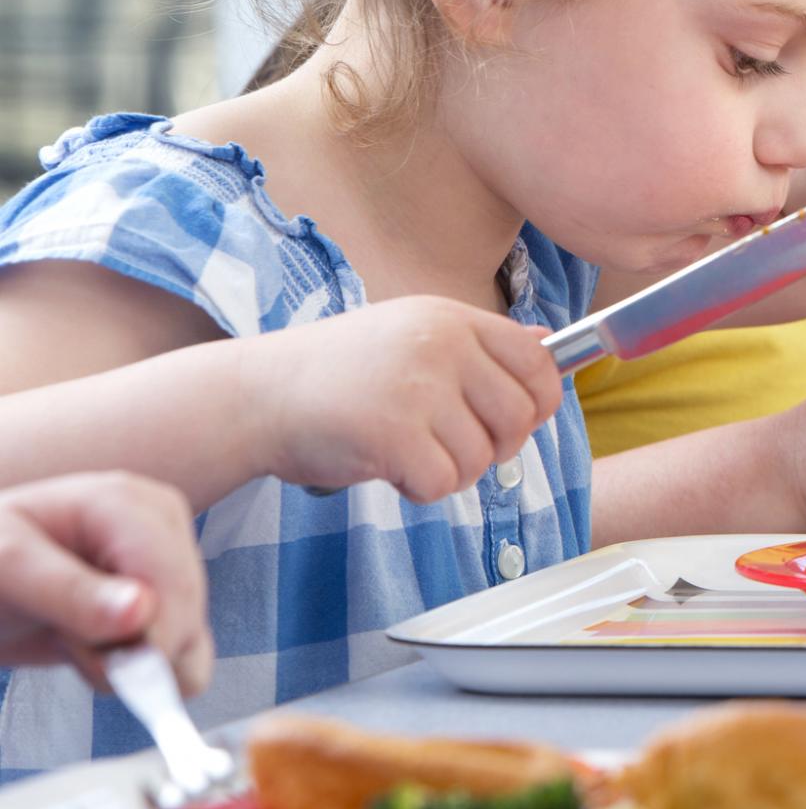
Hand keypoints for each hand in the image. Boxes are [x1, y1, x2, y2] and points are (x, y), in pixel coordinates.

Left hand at [0, 472, 210, 694]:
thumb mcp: (7, 568)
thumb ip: (68, 592)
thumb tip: (142, 612)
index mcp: (128, 504)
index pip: (171, 580)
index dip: (152, 636)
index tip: (111, 670)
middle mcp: (161, 528)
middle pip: (186, 614)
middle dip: (129, 648)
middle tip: (67, 638)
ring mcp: (169, 564)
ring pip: (190, 641)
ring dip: (132, 662)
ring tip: (76, 636)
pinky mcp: (170, 600)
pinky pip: (189, 655)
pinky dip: (148, 672)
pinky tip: (103, 650)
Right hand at [251, 297, 562, 503]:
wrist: (255, 395)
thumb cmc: (336, 374)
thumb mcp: (411, 335)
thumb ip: (477, 346)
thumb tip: (548, 347)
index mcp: (451, 319)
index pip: (538, 361)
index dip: (540, 401)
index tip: (518, 422)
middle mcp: (441, 345)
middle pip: (521, 415)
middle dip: (497, 446)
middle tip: (452, 447)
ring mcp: (418, 388)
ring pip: (483, 456)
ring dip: (451, 470)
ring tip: (408, 452)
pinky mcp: (394, 434)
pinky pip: (444, 482)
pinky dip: (421, 489)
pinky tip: (389, 468)